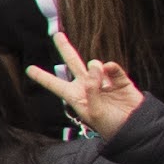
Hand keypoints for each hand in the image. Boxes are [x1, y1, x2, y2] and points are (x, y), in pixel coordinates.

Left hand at [22, 34, 144, 139]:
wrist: (135, 128)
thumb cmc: (110, 125)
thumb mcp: (94, 112)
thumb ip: (91, 88)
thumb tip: (96, 64)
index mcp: (75, 96)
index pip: (55, 85)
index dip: (42, 77)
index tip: (28, 69)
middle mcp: (87, 86)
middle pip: (72, 63)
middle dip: (65, 48)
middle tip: (57, 35)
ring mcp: (103, 81)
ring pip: (94, 64)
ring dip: (95, 68)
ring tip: (101, 81)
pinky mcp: (119, 79)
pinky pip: (112, 67)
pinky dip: (111, 68)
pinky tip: (110, 71)